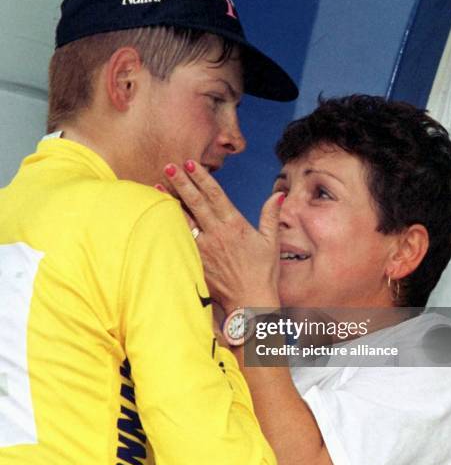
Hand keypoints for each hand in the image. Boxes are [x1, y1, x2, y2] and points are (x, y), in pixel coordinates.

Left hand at [158, 160, 283, 312]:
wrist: (250, 301)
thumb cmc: (263, 272)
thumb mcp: (271, 241)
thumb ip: (270, 215)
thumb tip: (278, 195)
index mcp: (235, 225)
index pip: (215, 195)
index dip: (202, 177)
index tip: (191, 163)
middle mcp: (218, 233)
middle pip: (196, 202)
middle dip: (182, 182)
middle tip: (170, 166)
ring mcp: (205, 247)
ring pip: (184, 219)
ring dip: (171, 200)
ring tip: (159, 185)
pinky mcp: (197, 260)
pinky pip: (181, 239)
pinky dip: (171, 225)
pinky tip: (161, 216)